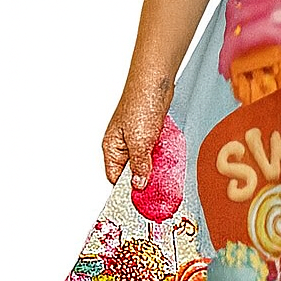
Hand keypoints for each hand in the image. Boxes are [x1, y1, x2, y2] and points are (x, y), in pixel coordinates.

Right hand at [102, 73, 174, 187]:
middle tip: (157, 188)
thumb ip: (138, 165)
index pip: (115, 177)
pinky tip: (169, 157)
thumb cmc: (140, 104)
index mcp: (112, 148)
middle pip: (131, 171)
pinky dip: (162, 155)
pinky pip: (155, 150)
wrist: (156, 82)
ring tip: (165, 172)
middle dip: (144, 178)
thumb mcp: (139, 141)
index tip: (142, 198)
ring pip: (145, 161)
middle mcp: (122, 145)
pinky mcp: (150, 132)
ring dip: (155, 166)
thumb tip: (138, 184)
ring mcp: (136, 138)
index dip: (127, 188)